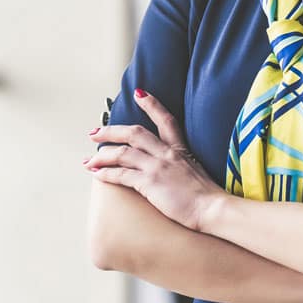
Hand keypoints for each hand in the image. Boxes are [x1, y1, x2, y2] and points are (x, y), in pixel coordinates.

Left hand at [83, 89, 221, 230]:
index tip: (139, 93)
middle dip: (110, 131)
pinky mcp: (150, 182)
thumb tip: (171, 170)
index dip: (152, 104)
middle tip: (94, 133)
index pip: (165, 119)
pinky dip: (105, 173)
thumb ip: (182, 165)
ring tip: (89, 160)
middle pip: (133, 133)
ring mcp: (157, 166)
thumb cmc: (208, 197)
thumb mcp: (197, 172)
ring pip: (122, 152)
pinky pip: (121, 174)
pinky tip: (96, 174)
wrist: (214, 208)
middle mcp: (167, 153)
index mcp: (180, 149)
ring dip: (102, 155)